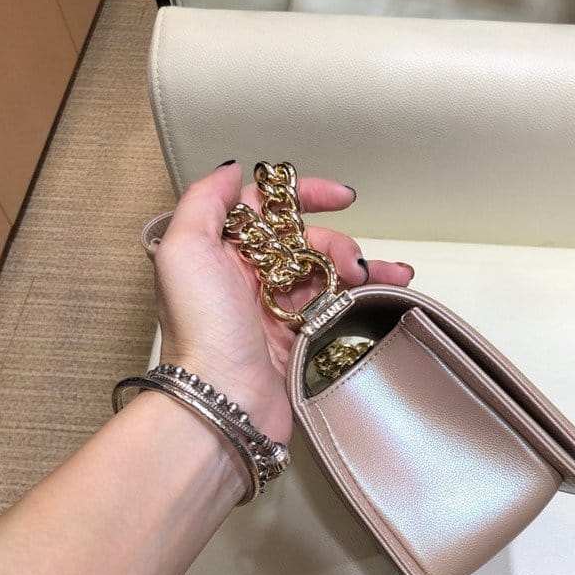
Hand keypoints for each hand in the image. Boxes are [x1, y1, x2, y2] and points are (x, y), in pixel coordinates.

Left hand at [152, 162, 413, 443]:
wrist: (223, 402)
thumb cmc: (201, 330)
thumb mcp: (185, 252)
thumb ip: (204, 202)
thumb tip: (232, 171)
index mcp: (222, 252)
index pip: (268, 209)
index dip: (305, 196)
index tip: (340, 197)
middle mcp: (247, 277)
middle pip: (305, 241)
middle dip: (335, 244)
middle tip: (350, 265)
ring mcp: (275, 309)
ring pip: (326, 273)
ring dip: (362, 268)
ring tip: (389, 276)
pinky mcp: (299, 338)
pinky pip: (336, 307)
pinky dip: (364, 298)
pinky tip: (386, 293)